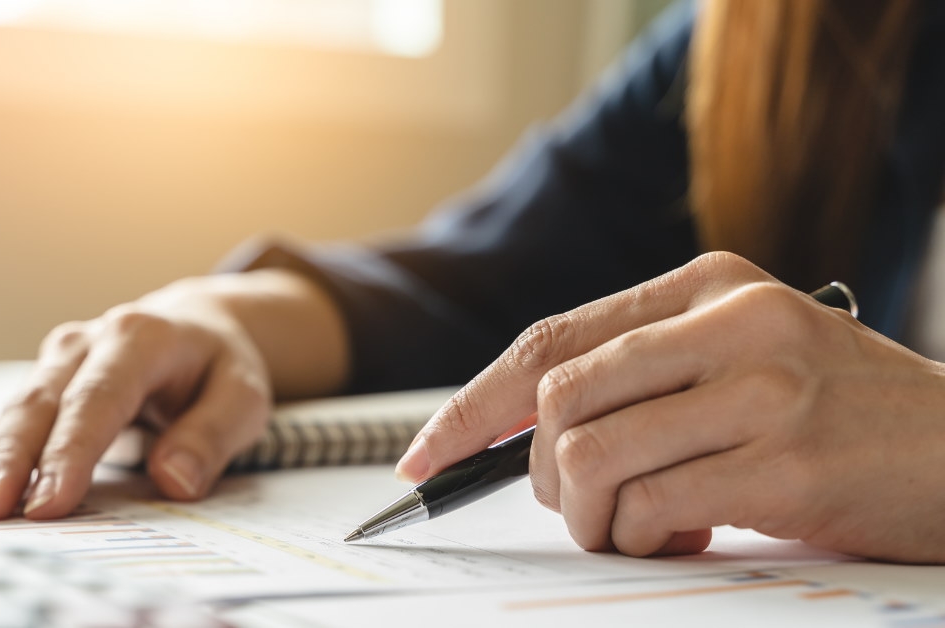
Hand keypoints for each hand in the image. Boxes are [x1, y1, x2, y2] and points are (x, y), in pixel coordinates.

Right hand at [0, 269, 348, 520]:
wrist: (197, 326)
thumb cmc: (220, 365)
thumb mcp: (243, 393)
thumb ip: (212, 433)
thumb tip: (176, 479)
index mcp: (139, 339)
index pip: (98, 401)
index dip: (69, 454)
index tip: (46, 503)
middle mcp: (85, 344)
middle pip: (40, 408)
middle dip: (6, 464)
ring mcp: (56, 363)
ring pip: (9, 415)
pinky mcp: (40, 385)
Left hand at [396, 252, 944, 562]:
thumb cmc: (842, 414)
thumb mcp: (745, 358)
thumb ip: (646, 375)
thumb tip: (529, 435)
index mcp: (706, 286)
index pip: (551, 341)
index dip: (473, 405)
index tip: (427, 455)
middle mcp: (730, 321)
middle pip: (558, 397)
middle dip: (542, 473)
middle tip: (580, 507)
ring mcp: (762, 387)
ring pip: (595, 454)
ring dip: (594, 516)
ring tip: (639, 529)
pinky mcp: (786, 459)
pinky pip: (655, 506)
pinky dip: (645, 537)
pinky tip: (686, 537)